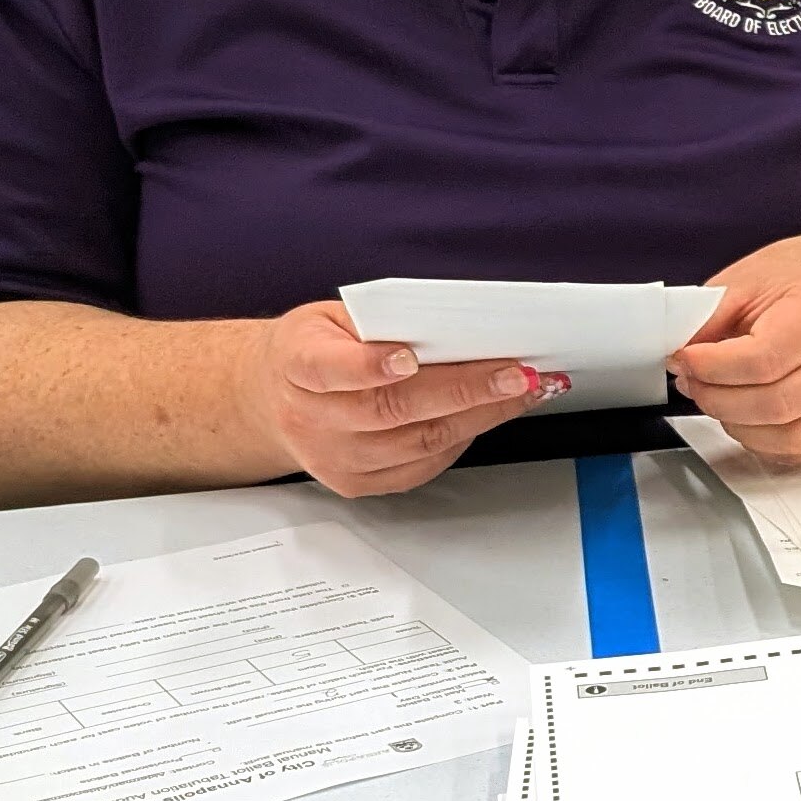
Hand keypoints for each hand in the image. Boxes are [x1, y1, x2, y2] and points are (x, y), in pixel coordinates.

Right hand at [245, 298, 556, 495]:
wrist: (274, 397)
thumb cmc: (313, 349)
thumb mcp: (329, 317)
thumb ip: (380, 320)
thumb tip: (454, 321)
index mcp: (298, 365)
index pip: (331, 369)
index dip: (370, 365)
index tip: (408, 357)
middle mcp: (312, 418)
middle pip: (393, 409)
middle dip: (466, 389)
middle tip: (517, 373)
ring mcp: (334, 457)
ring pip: (418, 441)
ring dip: (482, 415)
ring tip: (526, 390)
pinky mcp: (357, 483)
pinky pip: (421, 465)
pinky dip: (464, 437)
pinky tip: (493, 413)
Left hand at [671, 233, 800, 461]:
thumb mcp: (749, 278)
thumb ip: (711, 318)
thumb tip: (679, 359)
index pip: (766, 358)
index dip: (713, 368)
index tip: (684, 360)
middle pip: (778, 403)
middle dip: (719, 401)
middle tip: (692, 383)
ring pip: (794, 437)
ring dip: (740, 427)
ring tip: (718, 401)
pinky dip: (766, 443)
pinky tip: (747, 419)